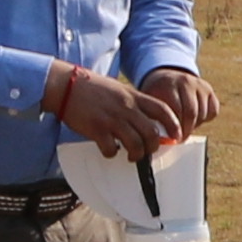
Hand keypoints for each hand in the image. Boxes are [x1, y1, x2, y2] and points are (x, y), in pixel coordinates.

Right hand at [41, 60, 170, 158]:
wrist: (66, 85)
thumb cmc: (92, 88)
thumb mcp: (119, 89)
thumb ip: (133, 102)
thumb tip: (146, 119)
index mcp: (133, 97)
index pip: (162, 110)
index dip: (173, 125)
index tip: (175, 136)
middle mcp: (126, 108)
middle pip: (151, 133)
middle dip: (153, 147)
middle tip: (148, 151)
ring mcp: (111, 119)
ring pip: (135, 144)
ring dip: (136, 154)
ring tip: (131, 155)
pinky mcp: (96, 129)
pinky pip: (111, 149)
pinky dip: (111, 153)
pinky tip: (108, 149)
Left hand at [135, 62, 220, 141]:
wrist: (165, 80)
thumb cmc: (157, 97)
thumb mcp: (151, 104)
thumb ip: (155, 119)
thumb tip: (163, 140)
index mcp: (168, 85)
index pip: (176, 111)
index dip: (176, 128)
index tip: (174, 139)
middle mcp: (185, 82)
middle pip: (191, 113)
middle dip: (187, 130)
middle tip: (181, 138)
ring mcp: (199, 85)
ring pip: (203, 113)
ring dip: (195, 125)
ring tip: (185, 128)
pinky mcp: (209, 90)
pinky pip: (213, 110)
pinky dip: (206, 119)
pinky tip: (195, 119)